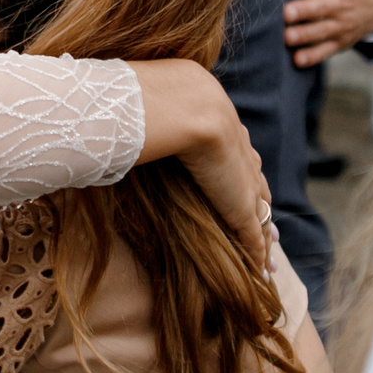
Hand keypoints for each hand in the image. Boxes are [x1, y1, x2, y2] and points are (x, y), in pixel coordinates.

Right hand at [129, 61, 273, 268]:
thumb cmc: (150, 100)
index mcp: (217, 118)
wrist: (182, 106)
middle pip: (253, 181)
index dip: (238, 167)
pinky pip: (252, 234)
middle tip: (266, 222)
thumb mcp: (146, 103)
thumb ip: (135, 110)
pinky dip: (257, 255)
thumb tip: (103, 105)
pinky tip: (262, 273)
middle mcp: (236, 147)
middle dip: (259, 201)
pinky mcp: (238, 203)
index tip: (243, 179)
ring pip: (258, 211)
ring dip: (262, 233)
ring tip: (268, 254)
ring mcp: (240, 177)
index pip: (233, 149)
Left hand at [285, 0, 372, 68]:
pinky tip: (297, 59)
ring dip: (305, 35)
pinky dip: (312, 56)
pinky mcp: (339, 41)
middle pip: (321, 8)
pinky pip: (326, 50)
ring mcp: (340, 24)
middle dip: (304, 11)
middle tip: (286, 13)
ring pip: (322, 31)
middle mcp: (340, 3)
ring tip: (287, 37)